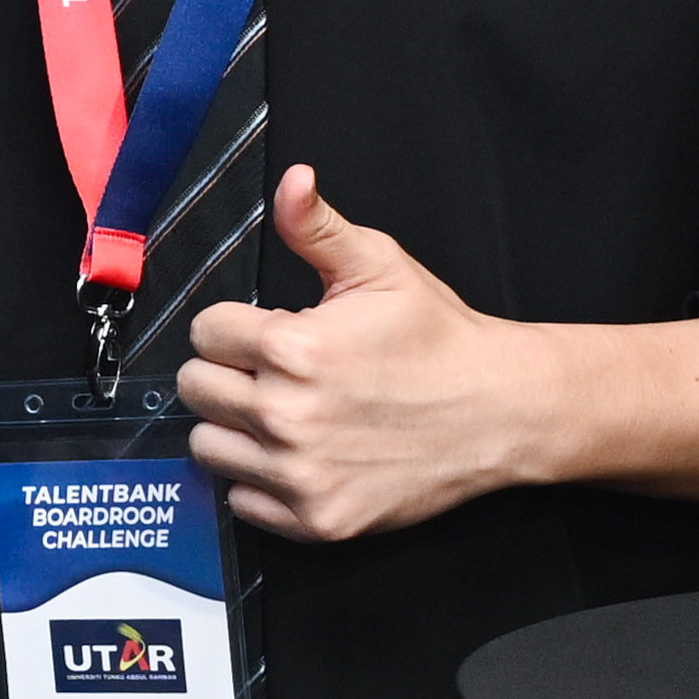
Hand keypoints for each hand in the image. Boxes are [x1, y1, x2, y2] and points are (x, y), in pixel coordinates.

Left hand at [175, 169, 698, 536]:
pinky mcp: (317, 519)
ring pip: (209, 446)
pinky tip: (298, 455)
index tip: (266, 331)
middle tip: (273, 373)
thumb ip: (318, 227)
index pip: (205, 333)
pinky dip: (260, 482)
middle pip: (196, 389)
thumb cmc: (439, 338)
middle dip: (227, 373)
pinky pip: (242, 501)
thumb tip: (291, 179)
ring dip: (235, 428)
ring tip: (281, 412)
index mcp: (294, 348)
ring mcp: (301, 473)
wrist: (503, 411)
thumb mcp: (381, 268)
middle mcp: (288, 415)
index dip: (234, 326)